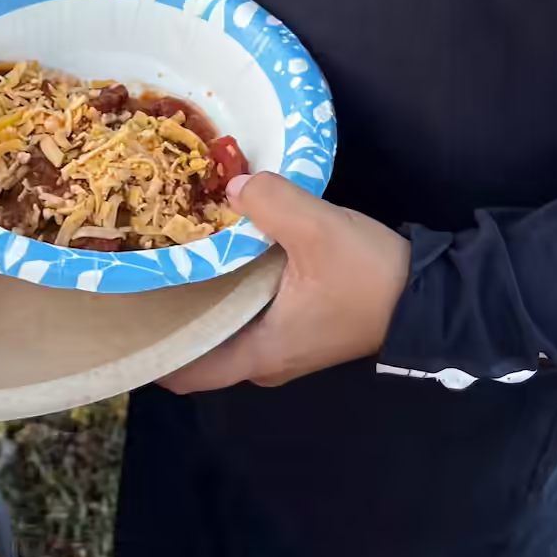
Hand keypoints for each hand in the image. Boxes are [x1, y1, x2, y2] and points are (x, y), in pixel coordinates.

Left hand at [159, 171, 411, 392]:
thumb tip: (233, 184)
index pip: (186, 372)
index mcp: (260, 353)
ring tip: (174, 258)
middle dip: (172, 316)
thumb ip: (271, 202)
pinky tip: (223, 254)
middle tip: (142, 273)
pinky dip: (230, 294)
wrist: (433, 295)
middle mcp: (267, 359)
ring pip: (226, 332)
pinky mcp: (302, 326)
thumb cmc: (371, 277)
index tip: (123, 316)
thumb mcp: (318, 229)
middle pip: (201, 349)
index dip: (150, 350)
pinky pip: (249, 318)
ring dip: (204, 301)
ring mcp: (286, 345)